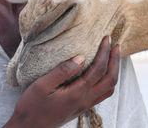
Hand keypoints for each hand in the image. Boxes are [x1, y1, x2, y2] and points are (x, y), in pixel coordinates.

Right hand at [4, 36, 119, 127]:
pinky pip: (102, 94)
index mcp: (77, 93)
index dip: (104, 52)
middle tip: (116, 45)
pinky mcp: (82, 108)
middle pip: (110, 80)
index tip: (106, 38)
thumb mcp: (42, 85)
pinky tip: (102, 72)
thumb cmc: (32, 106)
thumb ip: (62, 71)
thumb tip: (81, 57)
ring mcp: (85, 106)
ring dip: (114, 71)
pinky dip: (108, 80)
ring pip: (109, 89)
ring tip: (112, 57)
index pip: (98, 69)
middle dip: (115, 61)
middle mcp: (85, 101)